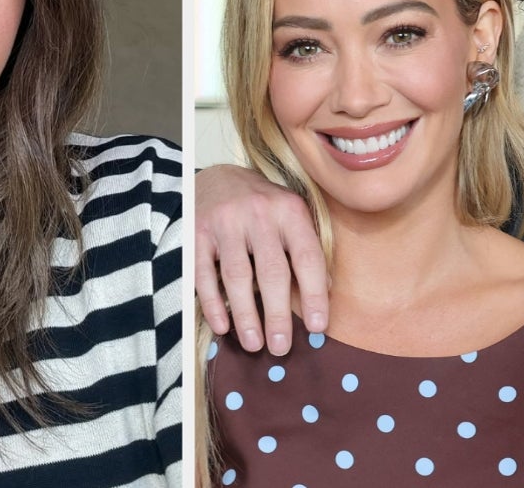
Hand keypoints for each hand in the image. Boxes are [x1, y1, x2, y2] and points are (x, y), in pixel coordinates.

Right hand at [194, 164, 328, 354]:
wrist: (218, 177)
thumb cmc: (263, 206)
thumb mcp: (291, 215)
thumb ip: (306, 247)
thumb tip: (326, 292)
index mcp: (289, 210)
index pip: (307, 257)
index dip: (314, 294)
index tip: (318, 327)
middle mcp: (259, 213)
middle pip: (272, 272)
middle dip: (278, 315)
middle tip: (281, 347)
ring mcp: (226, 222)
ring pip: (238, 276)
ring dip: (246, 316)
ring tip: (254, 345)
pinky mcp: (198, 232)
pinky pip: (204, 274)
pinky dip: (213, 304)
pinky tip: (222, 327)